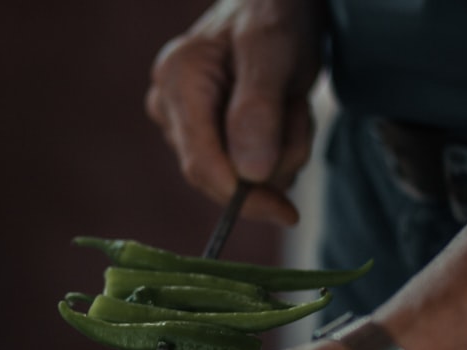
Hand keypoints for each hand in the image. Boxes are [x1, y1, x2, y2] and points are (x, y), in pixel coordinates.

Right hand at [145, 0, 324, 225]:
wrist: (276, 4)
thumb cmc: (275, 13)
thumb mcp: (275, 51)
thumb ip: (259, 109)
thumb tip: (249, 174)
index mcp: (178, 80)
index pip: (202, 163)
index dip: (243, 196)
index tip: (286, 212)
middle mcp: (168, 104)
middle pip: (218, 175)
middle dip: (271, 160)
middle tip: (299, 113)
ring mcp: (182, 122)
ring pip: (238, 174)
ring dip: (282, 150)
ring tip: (292, 104)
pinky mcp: (203, 134)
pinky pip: (244, 167)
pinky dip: (277, 149)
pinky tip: (283, 115)